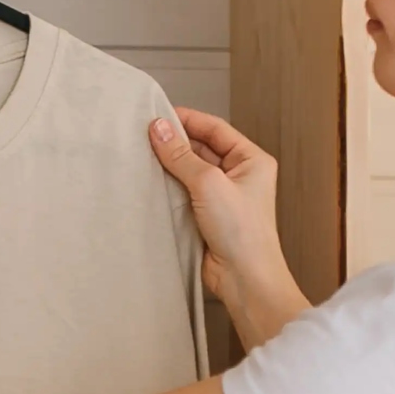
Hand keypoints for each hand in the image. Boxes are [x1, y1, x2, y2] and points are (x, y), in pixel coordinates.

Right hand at [150, 109, 310, 346]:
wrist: (244, 278)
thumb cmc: (242, 232)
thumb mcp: (209, 184)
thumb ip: (181, 155)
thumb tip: (158, 128)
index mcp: (252, 160)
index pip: (216, 129)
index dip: (188, 120)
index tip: (158, 115)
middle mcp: (239, 176)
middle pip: (202, 148)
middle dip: (175, 143)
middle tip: (145, 136)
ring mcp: (223, 197)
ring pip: (190, 171)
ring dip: (170, 165)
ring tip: (143, 156)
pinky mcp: (207, 216)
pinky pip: (184, 193)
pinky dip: (168, 187)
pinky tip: (150, 183)